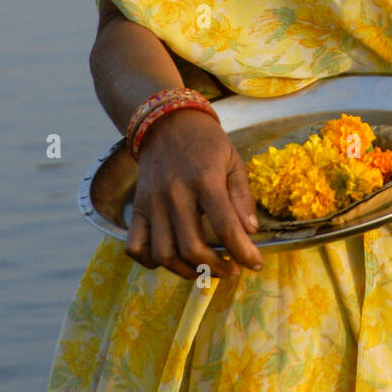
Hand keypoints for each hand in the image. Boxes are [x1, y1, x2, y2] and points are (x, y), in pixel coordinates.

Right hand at [125, 109, 262, 281]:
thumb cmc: (206, 142)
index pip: (226, 227)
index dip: (244, 252)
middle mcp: (176, 194)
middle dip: (216, 268)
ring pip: (164, 254)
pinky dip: (150, 262)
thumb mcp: (233, 160)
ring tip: (205, 270)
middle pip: (192, 248)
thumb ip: (242, 197)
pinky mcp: (138, 208)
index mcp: (205, 180)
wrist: (167, 121)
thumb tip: (250, 231)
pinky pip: (135, 246)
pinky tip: (171, 260)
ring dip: (187, 271)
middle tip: (232, 270)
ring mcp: (153, 203)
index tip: (255, 264)